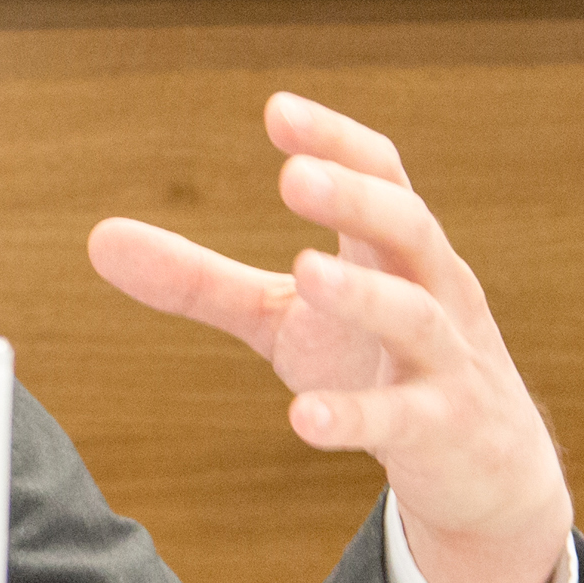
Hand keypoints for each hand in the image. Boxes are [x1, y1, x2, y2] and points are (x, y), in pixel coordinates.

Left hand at [86, 93, 572, 582]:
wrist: (484, 471)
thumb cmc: (377, 367)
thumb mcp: (285, 320)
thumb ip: (201, 281)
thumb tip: (98, 239)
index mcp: (392, 250)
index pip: (381, 174)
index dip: (336, 141)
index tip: (278, 111)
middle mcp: (432, 290)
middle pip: (408, 226)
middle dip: (355, 198)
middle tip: (294, 177)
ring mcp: (446, 360)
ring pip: (416, 314)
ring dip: (363, 293)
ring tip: (303, 271)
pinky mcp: (444, 430)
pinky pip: (404, 420)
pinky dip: (355, 417)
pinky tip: (301, 418)